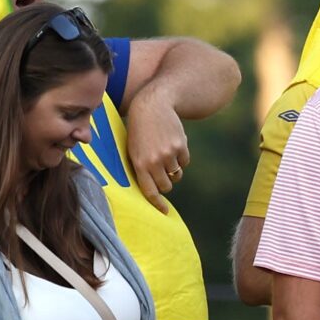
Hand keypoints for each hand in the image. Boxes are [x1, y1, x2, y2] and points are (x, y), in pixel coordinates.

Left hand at [127, 93, 190, 213]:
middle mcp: (154, 161)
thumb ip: (142, 169)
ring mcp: (168, 154)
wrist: (151, 107)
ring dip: (173, 170)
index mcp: (139, 164)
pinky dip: (181, 158)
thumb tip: (156, 189)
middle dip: (166, 183)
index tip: (165, 212)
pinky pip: (185, 162)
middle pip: (167, 185)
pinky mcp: (181, 146)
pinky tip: (172, 145)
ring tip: (165, 155)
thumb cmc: (139, 131)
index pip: (150, 191)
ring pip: (177, 174)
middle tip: (162, 173)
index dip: (158, 204)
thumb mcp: (134, 150)